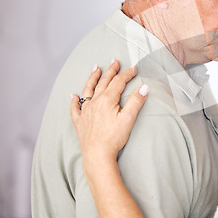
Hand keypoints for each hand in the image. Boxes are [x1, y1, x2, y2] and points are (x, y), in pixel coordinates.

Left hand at [70, 60, 148, 176]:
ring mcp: (85, 111)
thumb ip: (136, 101)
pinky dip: (74, 100)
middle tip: (115, 61)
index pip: (118, 82)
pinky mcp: (80, 122)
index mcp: (107, 100)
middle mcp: (94, 102)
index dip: (127, 74)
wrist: (97, 155)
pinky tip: (73, 95)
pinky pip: (75, 108)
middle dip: (110, 71)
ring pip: (88, 90)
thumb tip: (144, 87)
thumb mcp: (128, 119)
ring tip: (95, 68)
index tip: (134, 68)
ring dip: (92, 78)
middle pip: (103, 82)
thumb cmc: (114, 138)